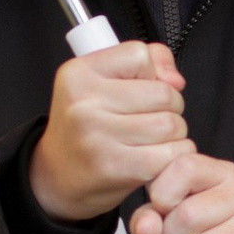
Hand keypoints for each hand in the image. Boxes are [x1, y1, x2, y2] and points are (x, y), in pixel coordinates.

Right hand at [30, 40, 188, 221]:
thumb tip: (175, 80)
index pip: (140, 55)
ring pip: (172, 125)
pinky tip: (155, 158)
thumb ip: (146, 63)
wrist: (58, 177)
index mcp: (79, 74)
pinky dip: (174, 156)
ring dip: (173, 135)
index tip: (140, 89)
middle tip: (149, 119)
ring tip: (150, 139)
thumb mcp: (100, 83)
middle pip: (164, 93)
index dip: (151, 73)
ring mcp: (98, 136)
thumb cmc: (85, 129)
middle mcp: (84, 103)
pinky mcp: (115, 166)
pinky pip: (170, 154)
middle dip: (170, 108)